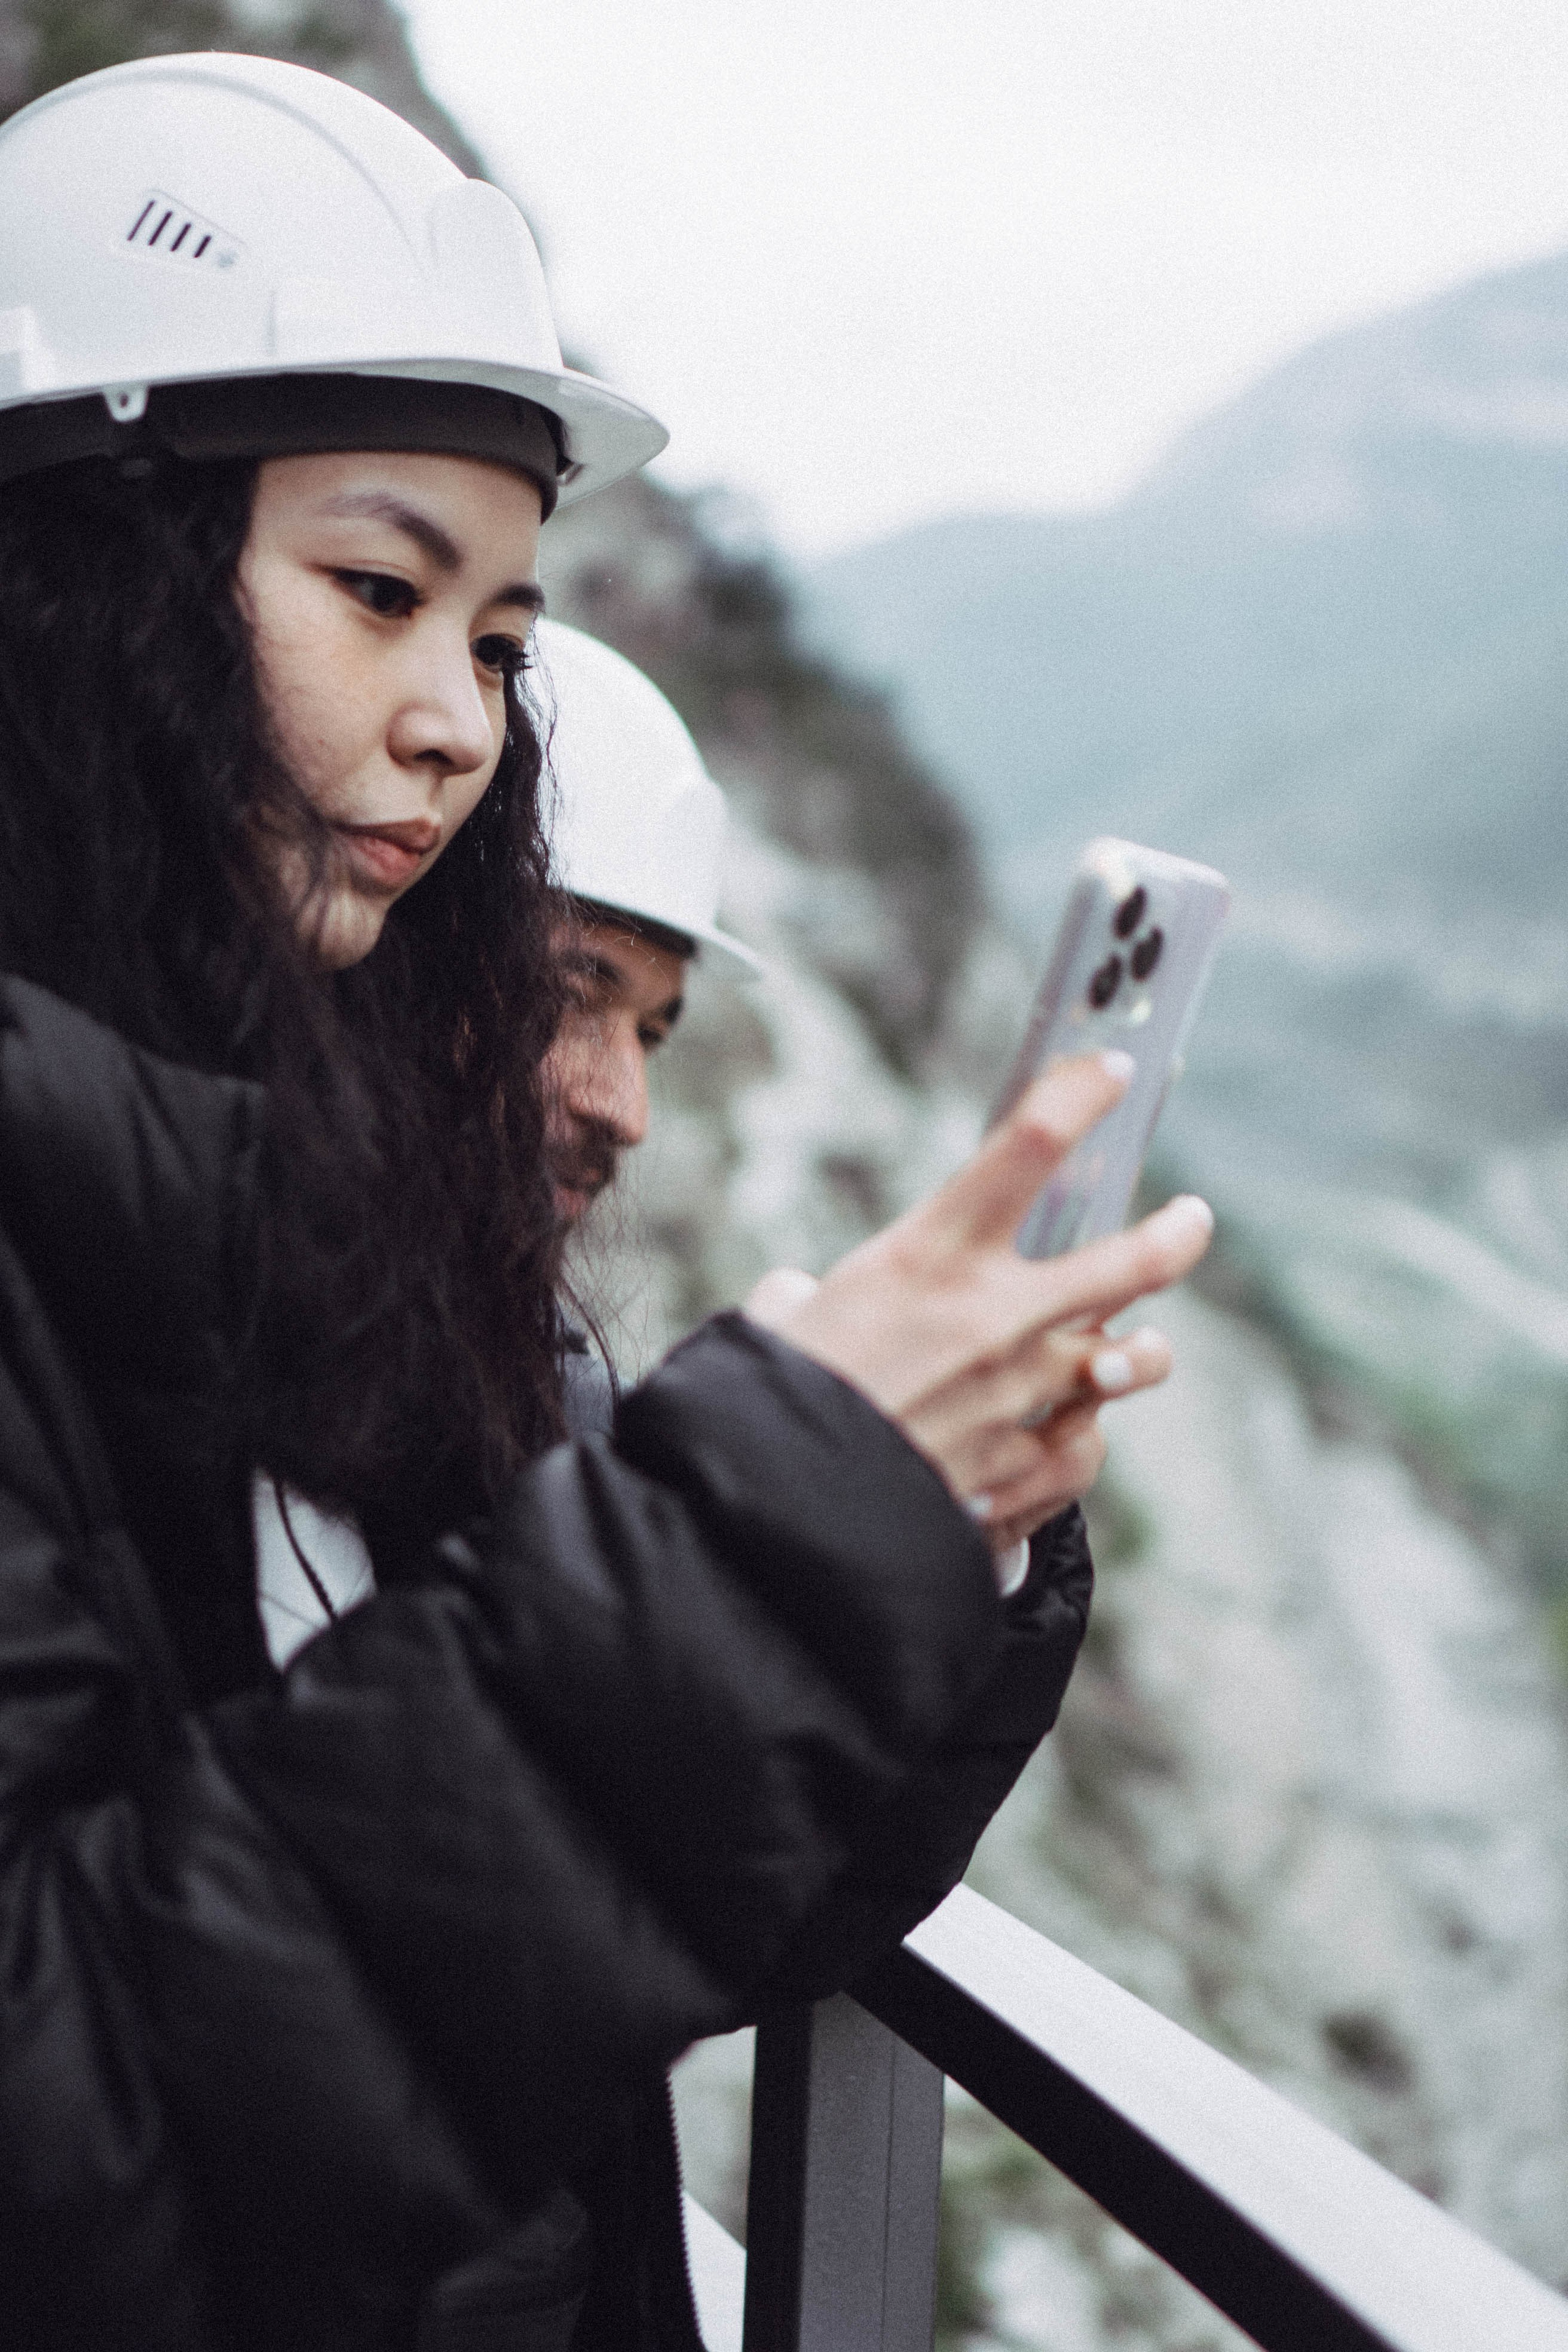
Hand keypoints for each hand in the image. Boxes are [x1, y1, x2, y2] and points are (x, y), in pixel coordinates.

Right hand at [744, 1053, 1211, 1535]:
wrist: (777, 1511)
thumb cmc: (770, 1399)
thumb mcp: (786, 1318)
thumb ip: (813, 1297)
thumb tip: (797, 1301)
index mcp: (927, 1255)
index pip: (1029, 1147)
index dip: (1083, 1096)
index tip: (1112, 1074)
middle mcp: (992, 1316)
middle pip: (1129, 1262)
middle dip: (1176, 1235)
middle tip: (1193, 1220)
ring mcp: (1019, 1394)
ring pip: (1128, 1359)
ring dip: (1142, 1353)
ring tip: (1142, 1349)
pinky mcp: (1020, 1465)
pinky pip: (1086, 1445)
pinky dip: (1080, 1435)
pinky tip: (1070, 1431)